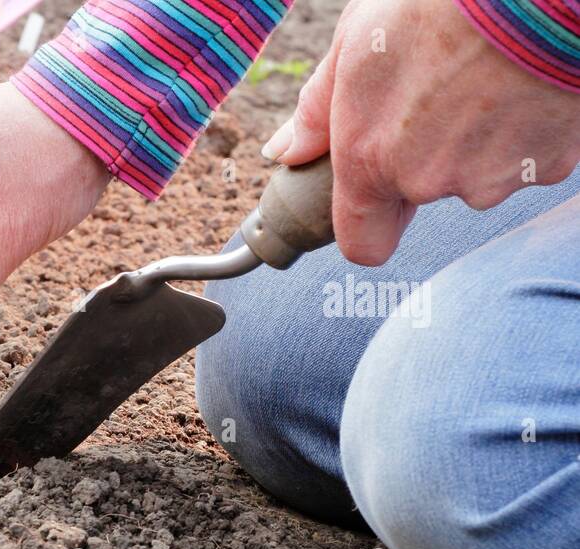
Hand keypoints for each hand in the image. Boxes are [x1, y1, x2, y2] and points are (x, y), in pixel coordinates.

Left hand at [264, 0, 579, 265]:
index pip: (362, 243)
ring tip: (483, 78)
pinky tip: (522, 85)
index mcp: (370, 159)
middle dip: (424, 156)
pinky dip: (523, 132)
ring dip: (475, 141)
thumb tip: (284, 152)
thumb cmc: (440, 4)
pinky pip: (525, 161)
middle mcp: (427, 182)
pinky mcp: (547, 168)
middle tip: (438, 93)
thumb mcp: (355, 40)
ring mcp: (490, 179)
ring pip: (475, 175)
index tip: (372, 200)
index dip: (367, 225)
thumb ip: (315, 110)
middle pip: (420, 192)